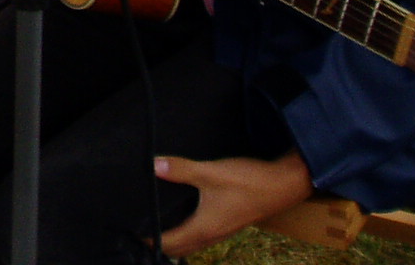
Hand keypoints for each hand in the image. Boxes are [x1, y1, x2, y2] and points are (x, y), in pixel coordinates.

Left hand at [154, 151, 313, 255]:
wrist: (283, 185)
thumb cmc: (249, 182)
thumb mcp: (211, 172)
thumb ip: (181, 170)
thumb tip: (154, 165)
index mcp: (204, 228)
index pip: (170, 243)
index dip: (150, 241)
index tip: (131, 236)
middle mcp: (212, 235)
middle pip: (179, 248)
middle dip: (159, 245)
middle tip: (139, 236)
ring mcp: (223, 230)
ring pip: (193, 244)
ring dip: (175, 242)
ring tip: (157, 231)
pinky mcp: (229, 223)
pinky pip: (203, 236)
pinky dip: (188, 234)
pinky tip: (185, 220)